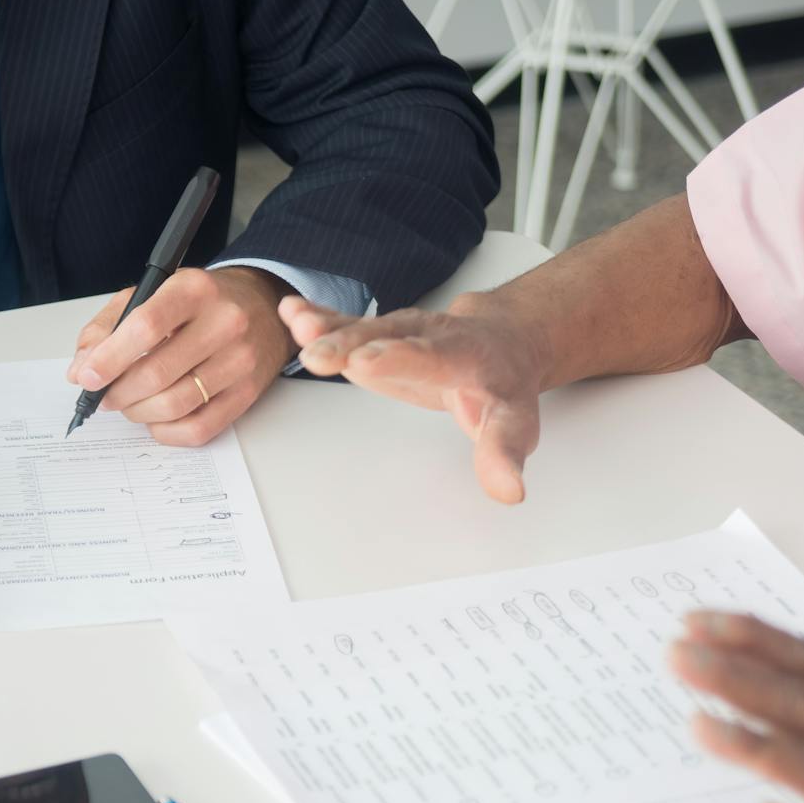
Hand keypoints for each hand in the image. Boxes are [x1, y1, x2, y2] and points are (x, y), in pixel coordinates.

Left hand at [67, 267, 295, 445]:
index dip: (110, 358)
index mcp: (194, 289)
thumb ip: (109, 327)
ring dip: (140, 413)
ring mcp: (240, 360)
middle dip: (120, 393)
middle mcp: (224, 322)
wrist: (260, 306)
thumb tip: (81, 369)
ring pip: (176, 405)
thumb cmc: (198, 303)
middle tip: (106, 396)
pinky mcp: (248, 393)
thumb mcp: (151, 294)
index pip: (146, 327)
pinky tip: (157, 419)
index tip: (88, 377)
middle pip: (157, 373)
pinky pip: (199, 428)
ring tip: (131, 404)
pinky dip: (167, 432)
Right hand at [278, 292, 550, 504]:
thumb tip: (509, 490)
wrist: (501, 342)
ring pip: (363, 328)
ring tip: (295, 324)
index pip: (431, 356)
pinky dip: (319, 319)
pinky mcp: (377, 336)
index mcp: (463, 355)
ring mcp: (400, 332)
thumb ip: (504, 454)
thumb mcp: (514, 423)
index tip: (366, 362)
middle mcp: (428, 335)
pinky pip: (347, 326)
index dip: (400, 358)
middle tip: (318, 356)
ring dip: (328, 329)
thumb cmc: (502, 385)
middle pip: (388, 339)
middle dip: (352, 344)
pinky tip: (290, 312)